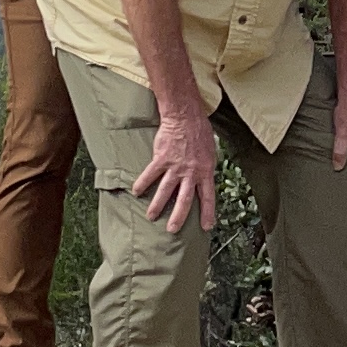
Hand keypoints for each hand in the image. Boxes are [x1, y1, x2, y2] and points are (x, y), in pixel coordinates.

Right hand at [135, 106, 217, 233]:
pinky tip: (136, 192)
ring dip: (157, 205)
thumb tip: (203, 181)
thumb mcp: (211, 153)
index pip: (208, 196)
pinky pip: (150, 174)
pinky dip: (142, 183)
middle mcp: (191, 172)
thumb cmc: (200, 133)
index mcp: (205, 171)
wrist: (185, 117)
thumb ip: (206, 169)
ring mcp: (176, 167)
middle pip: (184, 200)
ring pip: (165, 191)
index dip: (208, 212)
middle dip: (178, 217)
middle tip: (172, 230)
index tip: (206, 226)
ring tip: (151, 217)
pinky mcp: (162, 159)